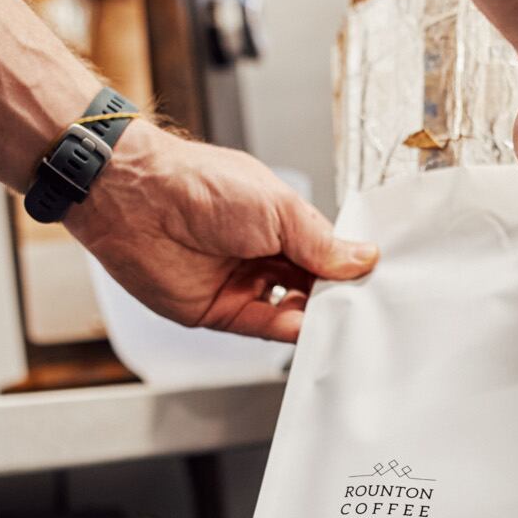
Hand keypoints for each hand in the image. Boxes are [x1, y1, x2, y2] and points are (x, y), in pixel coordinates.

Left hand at [68, 122, 377, 341]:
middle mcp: (261, 252)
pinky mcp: (221, 311)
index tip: (379, 280)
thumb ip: (320, 242)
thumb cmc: (199, 185)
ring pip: (292, 309)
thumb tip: (362, 258)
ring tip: (344, 321)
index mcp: (278, 220)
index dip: (349, 266)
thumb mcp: (278, 208)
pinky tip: (312, 330)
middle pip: (312, 284)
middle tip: (367, 306)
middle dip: (338, 296)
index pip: (325, 251)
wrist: (138, 202)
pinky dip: (290, 332)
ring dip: (318, 317)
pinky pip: (264, 327)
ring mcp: (242, 282)